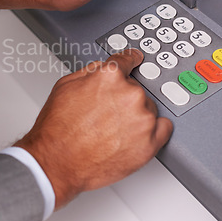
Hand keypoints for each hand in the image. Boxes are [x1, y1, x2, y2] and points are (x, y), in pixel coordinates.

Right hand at [14, 49, 172, 208]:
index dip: (130, 60)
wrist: (57, 161)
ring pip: (148, 109)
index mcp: (109, 76)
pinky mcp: (150, 143)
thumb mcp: (64, 86)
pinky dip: (152, 131)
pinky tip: (133, 136)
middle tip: (104, 115)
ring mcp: (142, 119)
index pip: (127, 60)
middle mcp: (130, 94)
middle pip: (135, 88)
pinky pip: (164, 129)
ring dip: (135, 116)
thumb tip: (102, 70)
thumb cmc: (57, 129)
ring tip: (111, 130)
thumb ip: (90, 72)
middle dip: (122, 99)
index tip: (136, 59)